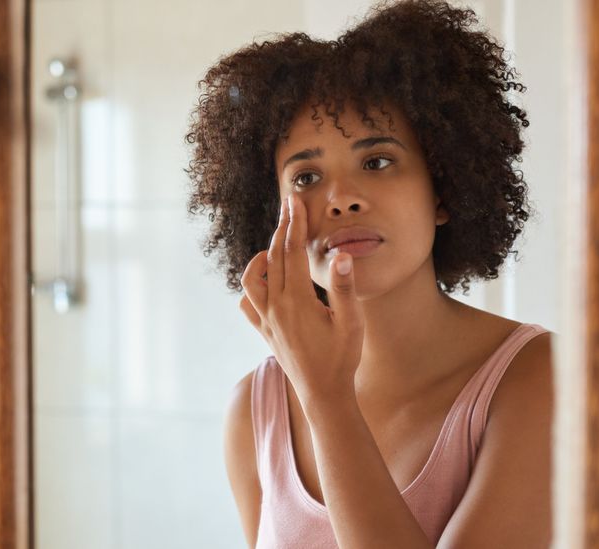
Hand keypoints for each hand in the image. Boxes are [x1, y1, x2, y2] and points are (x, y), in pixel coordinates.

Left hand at [239, 194, 364, 405]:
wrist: (323, 394)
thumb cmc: (341, 359)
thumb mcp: (351, 323)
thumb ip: (344, 288)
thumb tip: (341, 255)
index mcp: (297, 301)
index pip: (292, 251)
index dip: (294, 223)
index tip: (295, 201)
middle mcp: (276, 307)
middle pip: (273, 257)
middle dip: (281, 228)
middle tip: (288, 205)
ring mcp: (266, 320)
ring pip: (252, 279)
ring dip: (261, 258)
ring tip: (276, 247)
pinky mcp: (264, 332)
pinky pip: (247, 304)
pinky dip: (252, 288)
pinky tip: (266, 284)